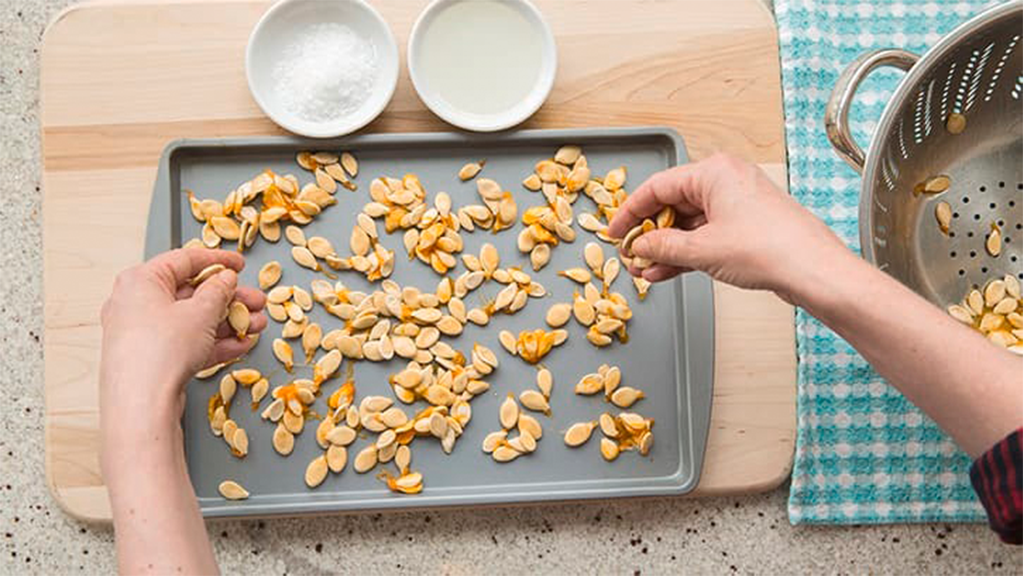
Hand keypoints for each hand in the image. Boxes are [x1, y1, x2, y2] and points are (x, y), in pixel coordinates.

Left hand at [99, 249, 266, 428]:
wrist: (142, 403)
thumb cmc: (159, 352)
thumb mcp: (201, 311)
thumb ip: (219, 290)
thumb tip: (225, 280)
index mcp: (141, 281)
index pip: (185, 259)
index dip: (218, 261)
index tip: (239, 264)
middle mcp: (136, 304)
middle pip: (192, 293)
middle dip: (230, 300)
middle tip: (255, 301)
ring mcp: (143, 333)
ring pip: (193, 320)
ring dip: (228, 322)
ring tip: (255, 326)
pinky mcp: (152, 358)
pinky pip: (187, 343)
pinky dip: (214, 342)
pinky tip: (240, 345)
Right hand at [607, 153, 851, 303]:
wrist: (813, 272)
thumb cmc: (772, 248)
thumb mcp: (702, 250)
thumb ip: (663, 247)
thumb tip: (641, 247)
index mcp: (714, 172)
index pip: (657, 186)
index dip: (630, 212)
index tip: (616, 232)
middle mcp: (726, 181)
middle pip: (672, 205)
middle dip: (649, 234)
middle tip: (630, 254)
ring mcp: (737, 205)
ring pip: (688, 224)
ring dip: (665, 248)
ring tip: (644, 270)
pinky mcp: (746, 227)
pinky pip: (704, 236)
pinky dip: (685, 253)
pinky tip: (665, 272)